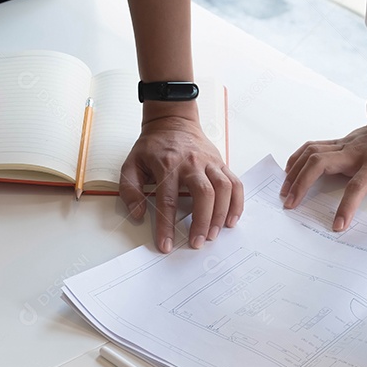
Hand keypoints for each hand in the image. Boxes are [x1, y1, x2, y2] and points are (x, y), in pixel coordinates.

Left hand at [119, 113, 242, 252]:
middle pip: (203, 194)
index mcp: (167, 165)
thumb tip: (139, 214)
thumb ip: (130, 190)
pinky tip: (231, 219)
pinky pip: (235, 183)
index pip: (167, 201)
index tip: (166, 245)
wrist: (172, 121)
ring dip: (221, 214)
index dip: (166, 226)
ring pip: (223, 188)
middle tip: (198, 242)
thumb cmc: (152, 146)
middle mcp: (191, 163)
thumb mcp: (131, 164)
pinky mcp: (221, 162)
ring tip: (214, 234)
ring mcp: (209, 162)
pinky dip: (236, 203)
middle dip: (202, 222)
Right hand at [281, 127, 366, 229]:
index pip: (356, 186)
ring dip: (295, 172)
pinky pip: (313, 146)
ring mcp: (345, 145)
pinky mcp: (340, 142)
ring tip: (285, 190)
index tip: (337, 225)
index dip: (346, 206)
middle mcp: (355, 152)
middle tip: (291, 203)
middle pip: (320, 164)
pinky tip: (290, 169)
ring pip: (312, 153)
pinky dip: (298, 157)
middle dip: (302, 184)